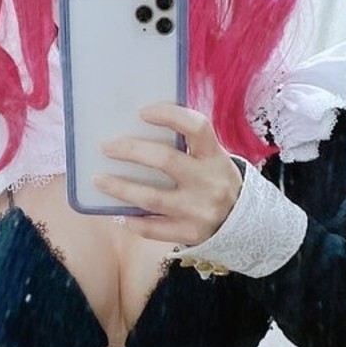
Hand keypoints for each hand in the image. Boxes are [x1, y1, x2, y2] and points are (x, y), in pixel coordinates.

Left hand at [94, 104, 242, 244]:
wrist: (247, 224)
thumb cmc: (215, 181)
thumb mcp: (211, 159)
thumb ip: (185, 145)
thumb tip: (136, 129)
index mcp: (215, 156)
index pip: (197, 127)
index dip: (169, 116)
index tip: (142, 112)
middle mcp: (209, 182)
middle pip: (166, 160)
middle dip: (131, 151)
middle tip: (106, 147)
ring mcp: (200, 210)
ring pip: (153, 198)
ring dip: (121, 188)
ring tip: (99, 180)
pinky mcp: (191, 234)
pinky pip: (154, 229)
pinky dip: (134, 221)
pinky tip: (120, 212)